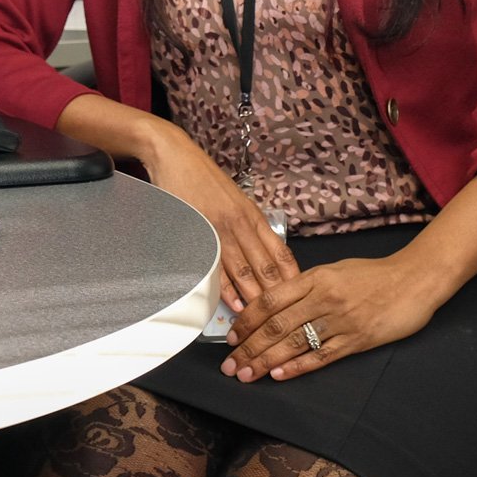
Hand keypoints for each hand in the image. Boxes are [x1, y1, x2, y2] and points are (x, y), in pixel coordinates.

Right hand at [141, 129, 296, 312]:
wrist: (175, 156)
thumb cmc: (205, 179)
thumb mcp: (236, 199)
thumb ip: (249, 225)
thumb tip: (263, 254)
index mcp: (254, 216)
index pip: (281, 253)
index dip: (292, 278)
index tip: (300, 297)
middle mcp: (242, 224)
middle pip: (266, 267)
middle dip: (277, 296)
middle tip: (286, 320)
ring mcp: (220, 230)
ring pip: (245, 271)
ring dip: (255, 298)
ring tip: (263, 320)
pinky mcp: (199, 233)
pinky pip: (217, 268)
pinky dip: (228, 290)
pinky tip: (236, 305)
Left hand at [220, 253, 448, 384]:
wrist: (414, 280)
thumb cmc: (373, 274)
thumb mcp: (334, 270)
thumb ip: (306, 285)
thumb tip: (277, 303)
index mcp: (315, 278)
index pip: (270, 300)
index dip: (247, 320)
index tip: (231, 337)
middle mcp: (324, 298)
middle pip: (277, 325)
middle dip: (249, 347)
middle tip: (230, 366)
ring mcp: (341, 320)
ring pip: (295, 342)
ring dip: (266, 361)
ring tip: (246, 375)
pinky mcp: (358, 340)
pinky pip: (322, 356)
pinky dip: (298, 366)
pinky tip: (279, 374)